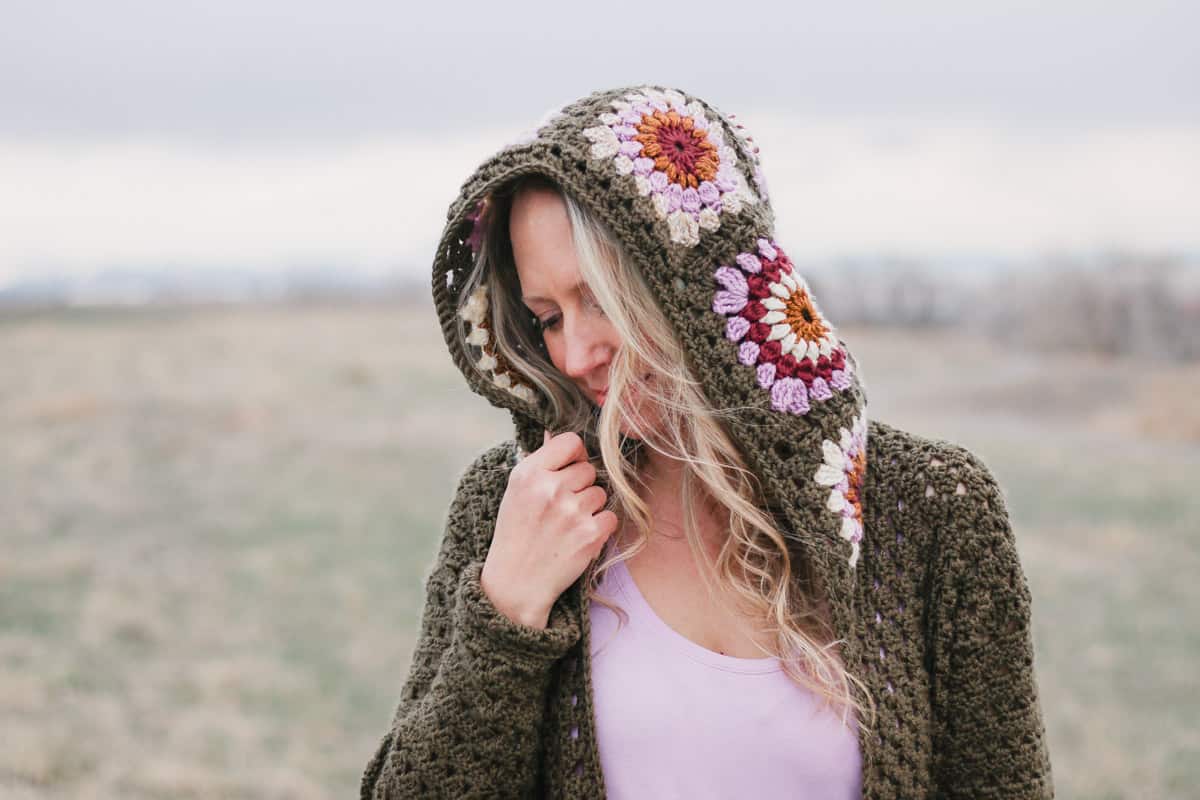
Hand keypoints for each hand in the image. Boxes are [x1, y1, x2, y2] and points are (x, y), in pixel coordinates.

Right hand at [480, 430, 617, 628]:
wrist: (516, 583)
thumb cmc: (516, 534)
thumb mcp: (516, 492)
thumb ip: (539, 462)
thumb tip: (554, 432)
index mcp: (528, 474)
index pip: (570, 442)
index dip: (573, 455)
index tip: (567, 470)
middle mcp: (550, 489)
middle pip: (588, 469)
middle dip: (580, 486)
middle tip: (562, 507)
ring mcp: (571, 512)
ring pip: (600, 493)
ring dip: (590, 508)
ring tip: (567, 525)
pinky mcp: (590, 535)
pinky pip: (610, 517)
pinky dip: (599, 528)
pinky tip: (579, 538)